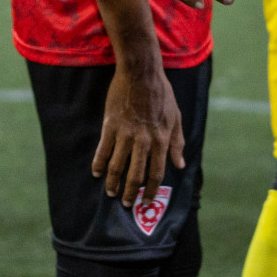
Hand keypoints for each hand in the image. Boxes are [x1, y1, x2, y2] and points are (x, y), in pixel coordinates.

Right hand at [91, 65, 183, 206]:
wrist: (141, 73)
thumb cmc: (162, 94)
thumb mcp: (176, 117)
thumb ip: (177, 143)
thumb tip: (180, 165)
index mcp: (161, 139)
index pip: (157, 173)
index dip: (151, 190)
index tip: (146, 201)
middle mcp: (143, 140)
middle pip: (135, 175)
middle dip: (130, 193)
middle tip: (126, 203)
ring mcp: (125, 134)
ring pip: (117, 166)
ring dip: (113, 183)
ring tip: (111, 192)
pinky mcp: (110, 125)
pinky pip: (103, 150)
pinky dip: (98, 163)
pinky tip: (96, 172)